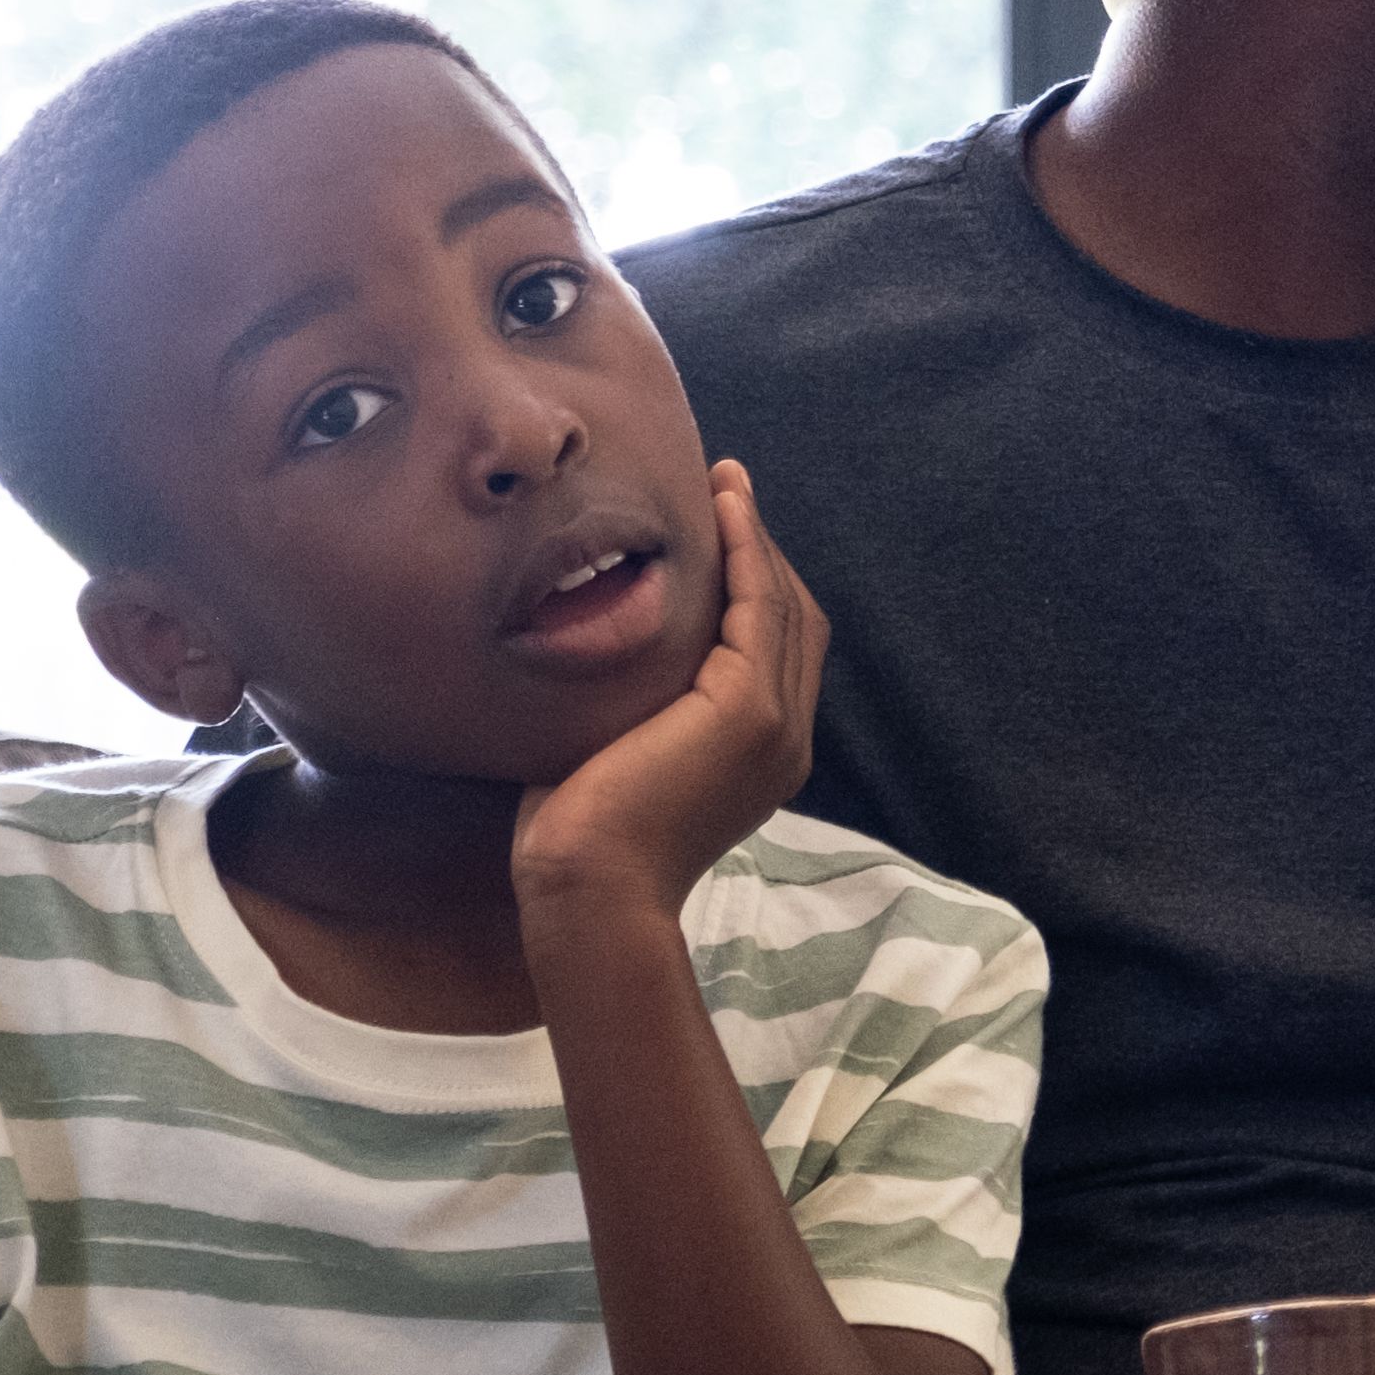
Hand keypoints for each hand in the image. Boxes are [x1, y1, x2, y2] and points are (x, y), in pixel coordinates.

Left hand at [511, 466, 822, 920]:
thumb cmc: (581, 838)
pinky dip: (745, 555)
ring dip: (755, 538)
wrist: (588, 889)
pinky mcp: (748, 712)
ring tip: (725, 486)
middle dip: (763, 547)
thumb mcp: (622, 753)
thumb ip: (638, 702)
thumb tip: (596, 645)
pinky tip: (720, 516)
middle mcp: (787, 737)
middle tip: (728, 487)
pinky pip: (759, 610)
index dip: (758, 581)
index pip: (777, 647)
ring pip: (781, 605)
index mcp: (765, 753)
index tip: (723, 526)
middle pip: (794, 616)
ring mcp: (776, 725)